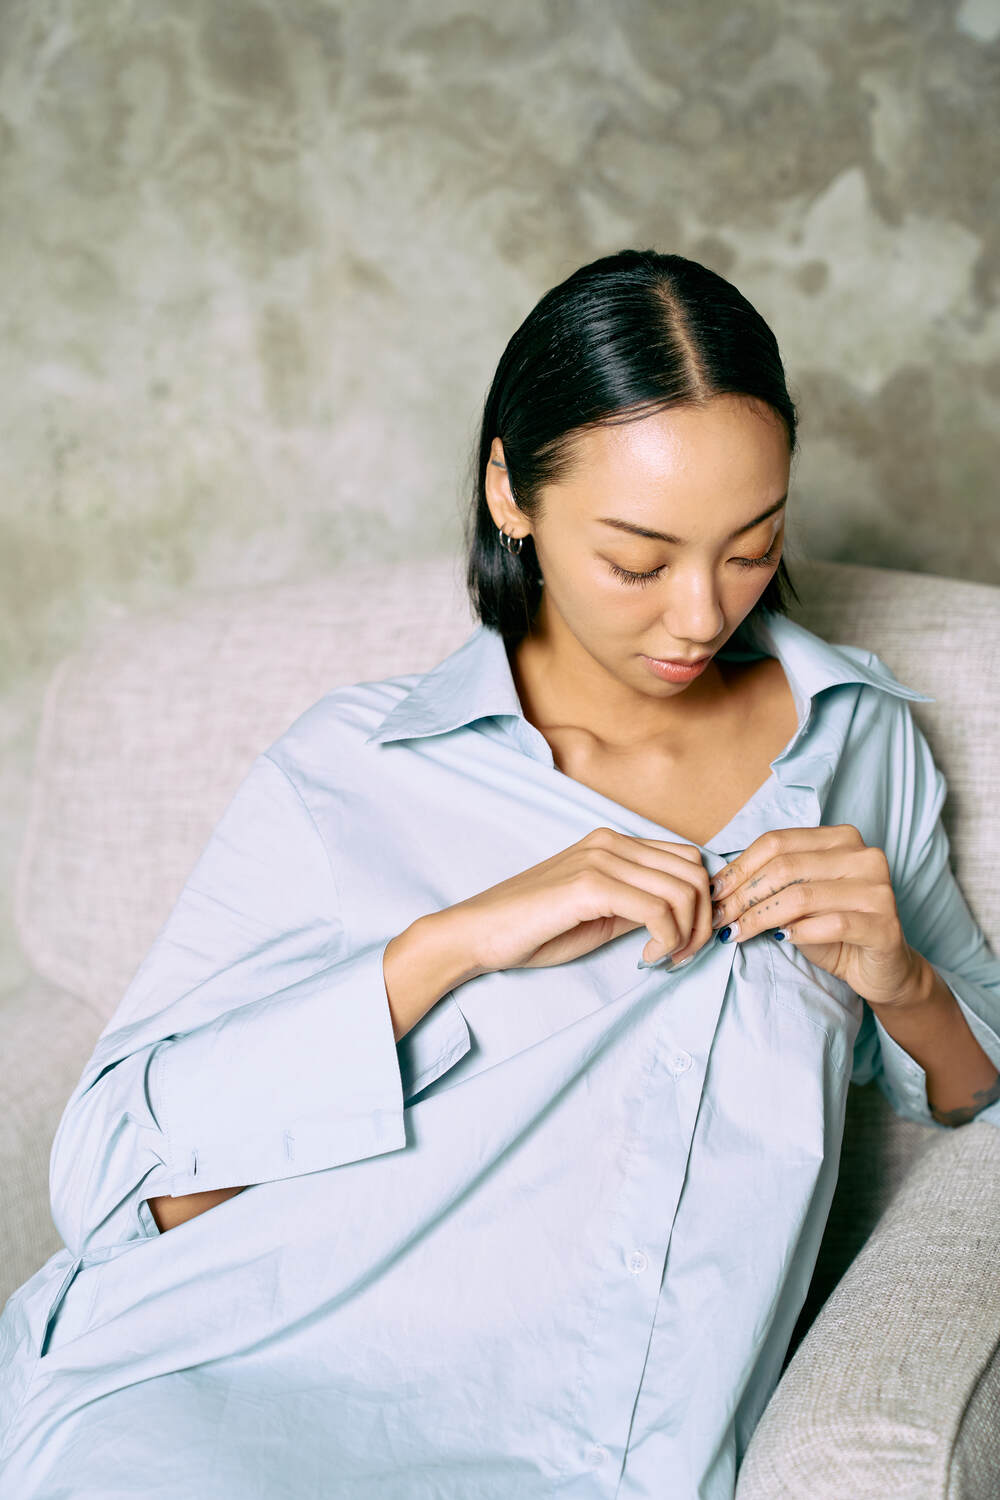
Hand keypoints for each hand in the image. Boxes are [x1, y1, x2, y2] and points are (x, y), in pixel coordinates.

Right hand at [447, 826, 714, 974]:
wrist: (478, 933)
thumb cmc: (533, 929)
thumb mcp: (599, 914)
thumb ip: (638, 906)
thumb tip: (683, 919)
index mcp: (613, 842)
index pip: (688, 860)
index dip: (701, 904)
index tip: (686, 942)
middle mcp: (611, 841)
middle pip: (695, 873)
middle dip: (702, 922)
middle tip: (681, 956)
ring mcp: (600, 859)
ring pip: (683, 891)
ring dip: (687, 934)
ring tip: (664, 959)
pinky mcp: (590, 885)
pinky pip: (657, 910)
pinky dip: (666, 939)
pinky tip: (648, 958)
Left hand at [706, 824, 924, 1010]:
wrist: (880, 968)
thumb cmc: (833, 928)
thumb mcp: (797, 898)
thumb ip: (770, 882)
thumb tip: (719, 886)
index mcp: (841, 838)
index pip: (777, 842)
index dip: (739, 867)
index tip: (715, 892)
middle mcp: (864, 856)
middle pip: (785, 867)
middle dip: (743, 895)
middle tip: (719, 917)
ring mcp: (878, 889)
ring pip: (802, 895)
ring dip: (760, 917)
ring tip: (736, 932)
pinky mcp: (884, 925)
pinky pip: (832, 924)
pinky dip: (800, 932)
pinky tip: (781, 939)